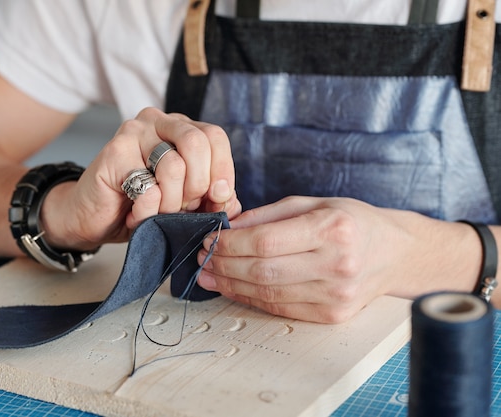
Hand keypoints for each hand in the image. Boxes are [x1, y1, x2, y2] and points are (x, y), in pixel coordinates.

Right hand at [41, 107, 241, 249]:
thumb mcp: (186, 204)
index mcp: (180, 128)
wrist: (91, 218)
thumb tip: (226, 195)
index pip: (215, 137)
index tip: (215, 198)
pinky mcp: (114, 151)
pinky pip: (149, 186)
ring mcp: (134, 131)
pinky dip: (149, 210)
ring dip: (171, 203)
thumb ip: (212, 198)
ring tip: (156, 212)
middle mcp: (158, 121)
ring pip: (175, 166)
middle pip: (199, 144)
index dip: (222, 171)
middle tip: (182, 207)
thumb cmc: (140, 207)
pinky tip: (136, 212)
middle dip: (198, 187)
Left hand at [196, 196, 481, 322]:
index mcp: (333, 229)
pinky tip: (233, 288)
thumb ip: (268, 215)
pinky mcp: (331, 315)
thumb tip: (228, 229)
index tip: (208, 239)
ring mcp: (335, 295)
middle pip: (263, 271)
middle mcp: (336, 265)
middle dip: (224, 266)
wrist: (393, 253)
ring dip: (231, 285)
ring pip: (268, 294)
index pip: (266, 242)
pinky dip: (251, 299)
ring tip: (209, 275)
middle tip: (202, 259)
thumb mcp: (313, 203)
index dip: (230, 244)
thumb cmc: (352, 222)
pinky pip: (280, 308)